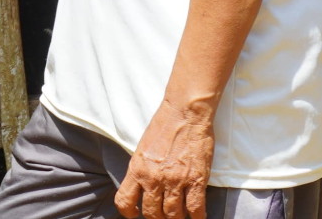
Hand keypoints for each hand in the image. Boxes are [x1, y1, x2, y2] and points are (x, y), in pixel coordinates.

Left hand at [115, 99, 214, 218]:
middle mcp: (154, 178)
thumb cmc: (163, 127)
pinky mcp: (196, 180)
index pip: (124, 201)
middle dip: (157, 218)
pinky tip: (197, 216)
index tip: (135, 213)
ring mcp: (175, 181)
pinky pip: (196, 209)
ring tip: (179, 215)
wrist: (184, 113)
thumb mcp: (142, 149)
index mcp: (137, 169)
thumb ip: (141, 170)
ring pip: (173, 215)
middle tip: (163, 215)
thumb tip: (142, 188)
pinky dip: (197, 217)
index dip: (128, 212)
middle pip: (152, 214)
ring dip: (176, 218)